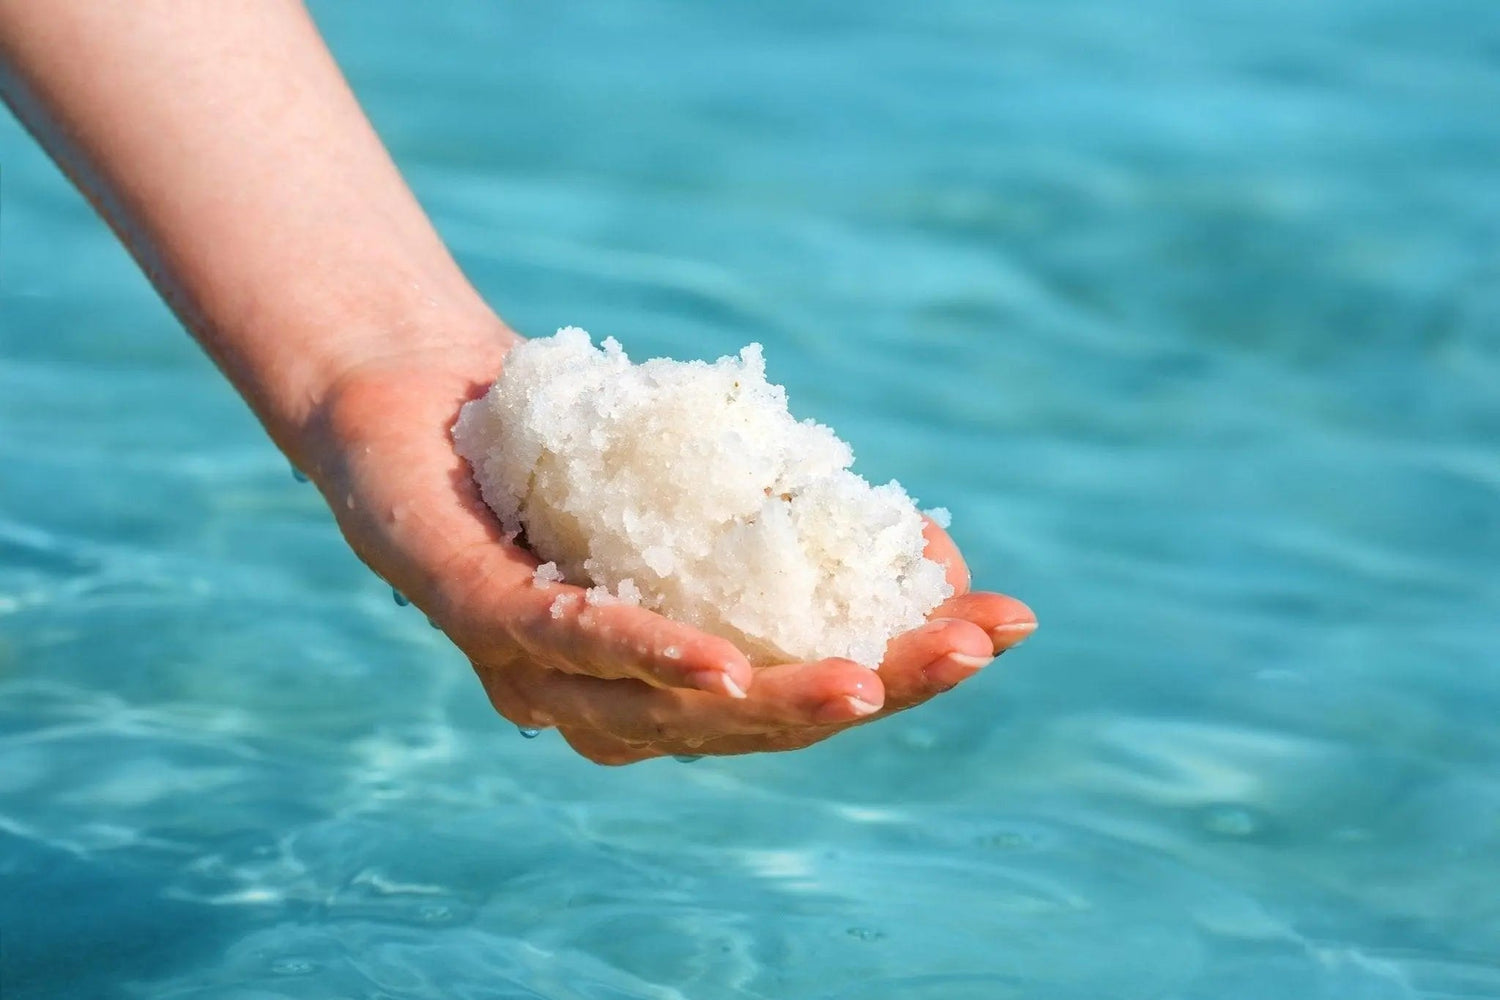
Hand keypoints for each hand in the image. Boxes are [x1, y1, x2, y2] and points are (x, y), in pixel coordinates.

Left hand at [308, 337, 1036, 764]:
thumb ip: (793, 526)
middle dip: (872, 689)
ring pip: (667, 711)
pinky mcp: (471, 612)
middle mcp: (604, 704)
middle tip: (970, 649)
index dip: (906, 669)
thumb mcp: (701, 485)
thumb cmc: (568, 445)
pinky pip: (564, 644)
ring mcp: (536, 670)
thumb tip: (932, 546)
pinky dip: (647, 654)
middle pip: (751, 721)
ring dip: (777, 696)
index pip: (798, 696)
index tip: (1002, 625)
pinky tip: (721, 660)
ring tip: (870, 679)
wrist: (417, 381)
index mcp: (664, 685)